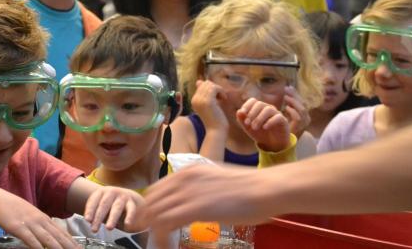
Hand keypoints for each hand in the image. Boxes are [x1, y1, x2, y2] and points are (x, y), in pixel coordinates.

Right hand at [0, 189, 78, 248]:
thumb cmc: (14, 209)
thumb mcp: (31, 216)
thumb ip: (40, 226)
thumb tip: (49, 235)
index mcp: (45, 219)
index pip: (62, 232)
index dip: (72, 242)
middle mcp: (41, 221)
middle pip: (59, 237)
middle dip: (70, 246)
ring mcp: (31, 224)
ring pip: (48, 239)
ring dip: (58, 248)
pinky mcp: (19, 228)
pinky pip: (31, 240)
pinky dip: (38, 247)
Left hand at [84, 186, 143, 232]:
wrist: (129, 198)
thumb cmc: (110, 203)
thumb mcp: (101, 204)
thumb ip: (94, 212)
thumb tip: (90, 221)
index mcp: (101, 192)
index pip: (94, 200)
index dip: (90, 210)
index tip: (87, 220)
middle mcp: (112, 192)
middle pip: (104, 205)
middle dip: (98, 218)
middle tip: (94, 229)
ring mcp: (122, 196)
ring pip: (117, 207)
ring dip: (112, 218)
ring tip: (109, 228)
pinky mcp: (132, 203)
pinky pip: (131, 209)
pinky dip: (129, 216)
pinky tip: (127, 224)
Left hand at [140, 164, 270, 247]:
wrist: (265, 188)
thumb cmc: (249, 188)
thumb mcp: (216, 181)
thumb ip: (200, 189)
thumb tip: (192, 202)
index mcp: (188, 171)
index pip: (156, 189)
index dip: (149, 206)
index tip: (148, 220)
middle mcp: (184, 178)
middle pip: (151, 201)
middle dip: (146, 219)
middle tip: (147, 234)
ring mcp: (188, 192)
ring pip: (155, 213)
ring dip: (152, 230)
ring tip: (157, 243)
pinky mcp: (194, 208)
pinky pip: (165, 224)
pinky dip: (161, 237)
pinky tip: (165, 245)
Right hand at [191, 80, 228, 131]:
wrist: (216, 131)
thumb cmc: (214, 120)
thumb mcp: (209, 104)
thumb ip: (205, 94)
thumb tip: (198, 81)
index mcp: (193, 100)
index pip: (202, 85)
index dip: (211, 88)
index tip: (217, 97)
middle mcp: (195, 99)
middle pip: (205, 83)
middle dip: (215, 88)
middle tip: (221, 97)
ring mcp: (200, 100)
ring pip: (210, 85)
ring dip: (219, 89)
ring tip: (222, 98)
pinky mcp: (207, 101)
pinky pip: (214, 88)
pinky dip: (221, 91)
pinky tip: (223, 98)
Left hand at [236, 98, 289, 151]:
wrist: (272, 144)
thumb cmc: (260, 134)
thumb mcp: (248, 128)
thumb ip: (242, 120)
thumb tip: (239, 111)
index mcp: (259, 108)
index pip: (253, 101)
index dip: (247, 105)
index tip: (243, 113)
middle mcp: (268, 108)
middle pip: (260, 104)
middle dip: (252, 113)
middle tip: (247, 124)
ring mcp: (276, 114)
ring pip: (268, 109)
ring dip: (259, 118)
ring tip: (254, 127)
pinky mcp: (283, 121)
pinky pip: (277, 117)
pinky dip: (270, 122)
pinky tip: (264, 128)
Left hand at [283, 86, 309, 137]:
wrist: (286, 145)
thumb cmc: (285, 130)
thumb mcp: (288, 117)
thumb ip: (289, 108)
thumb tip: (286, 95)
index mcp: (304, 115)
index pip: (301, 101)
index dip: (295, 94)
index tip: (288, 87)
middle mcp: (307, 118)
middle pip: (303, 103)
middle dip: (294, 95)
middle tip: (286, 88)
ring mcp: (305, 123)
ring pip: (302, 109)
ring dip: (293, 102)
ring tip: (285, 97)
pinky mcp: (300, 128)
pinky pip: (298, 117)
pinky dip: (292, 111)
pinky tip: (286, 108)